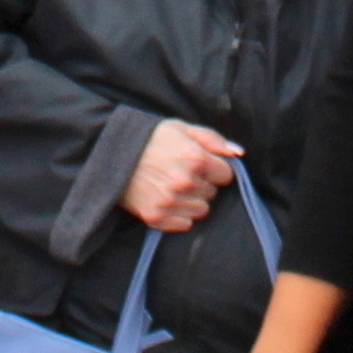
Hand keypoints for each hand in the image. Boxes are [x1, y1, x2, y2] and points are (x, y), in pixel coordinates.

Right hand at [119, 119, 243, 232]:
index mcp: (195, 158)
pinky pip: (185, 224)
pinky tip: (166, 198)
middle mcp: (185, 183)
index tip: (201, 163)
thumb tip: (239, 153)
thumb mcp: (182, 128)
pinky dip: (179, 214)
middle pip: (213, 193)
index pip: (226, 175)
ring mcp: (171, 202)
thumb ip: (214, 140)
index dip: (215, 168)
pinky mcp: (157, 218)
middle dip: (203, 183)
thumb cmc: (151, 139)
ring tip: (173, 185)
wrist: (113, 155)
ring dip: (192, 200)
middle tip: (182, 172)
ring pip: (201, 210)